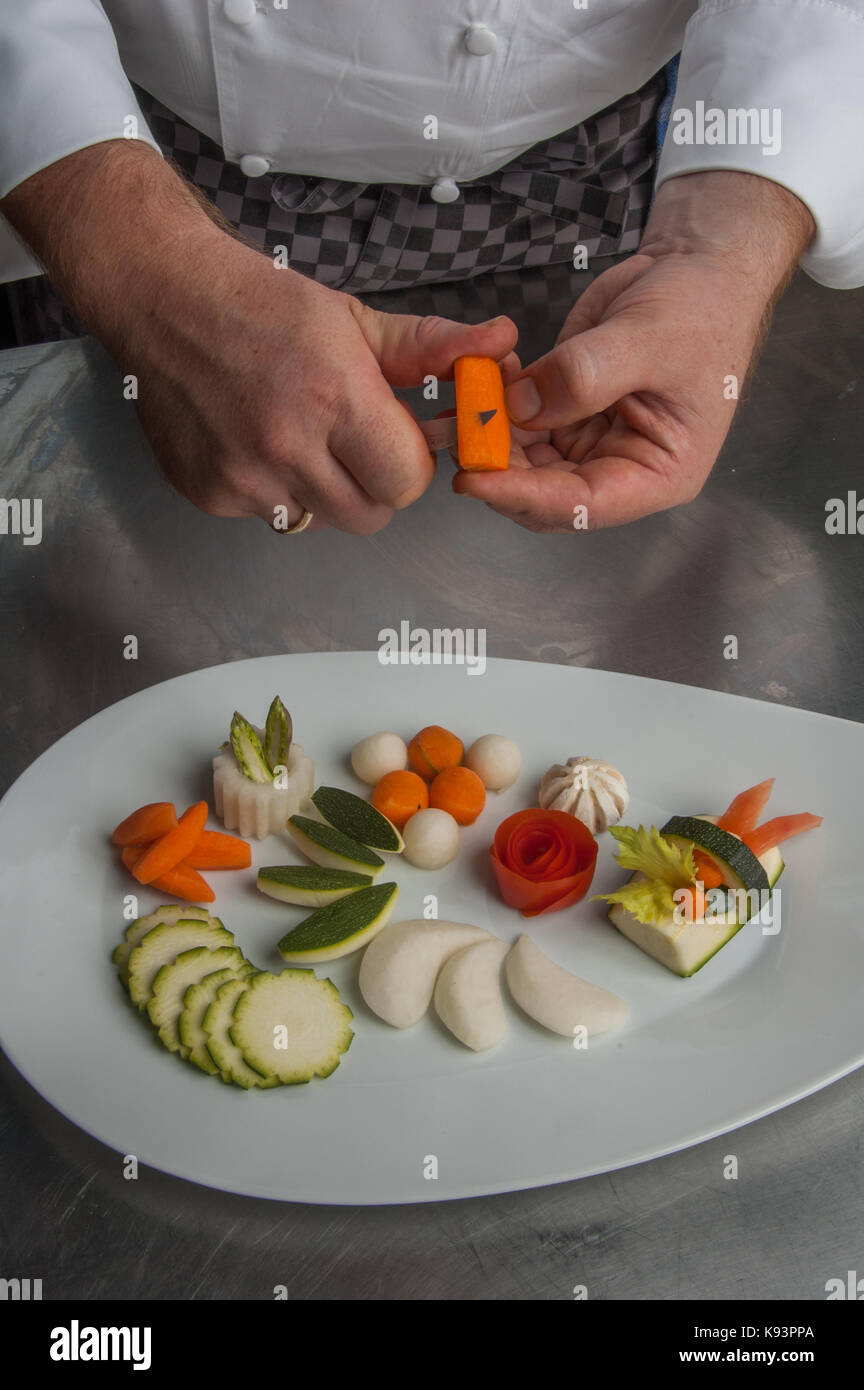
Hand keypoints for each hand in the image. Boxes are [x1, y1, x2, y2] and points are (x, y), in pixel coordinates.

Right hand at [1, 139, 517, 532]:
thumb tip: (500, 342)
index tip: (392, 438)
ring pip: (320, 521)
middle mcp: (287, 445)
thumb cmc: (264, 303)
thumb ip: (431, 347)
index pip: (407, 483)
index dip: (408, 464)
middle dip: (375, 486)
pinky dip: (274, 490)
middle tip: (353, 444)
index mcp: (336, 396)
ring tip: (302, 438)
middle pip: (370, 516)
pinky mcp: (209, 494)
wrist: (161, 296)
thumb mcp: (354, 319)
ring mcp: (243, 477)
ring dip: (325, 492)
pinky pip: (269, 516)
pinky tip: (255, 442)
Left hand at [452, 172, 814, 531]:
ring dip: (490, 438)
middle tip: (455, 436)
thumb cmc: (701, 308)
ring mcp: (592, 442)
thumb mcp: (649, 338)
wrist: (699, 267)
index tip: (474, 479)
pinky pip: (522, 423)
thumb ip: (585, 376)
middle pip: (546, 492)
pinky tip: (480, 377)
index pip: (584, 505)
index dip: (525, 497)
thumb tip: (520, 405)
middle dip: (499, 470)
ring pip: (526, 463)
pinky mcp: (568, 411)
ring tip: (458, 405)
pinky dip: (496, 406)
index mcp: (659, 473)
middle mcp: (623, 468)